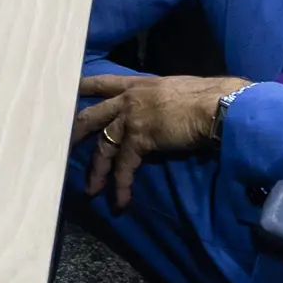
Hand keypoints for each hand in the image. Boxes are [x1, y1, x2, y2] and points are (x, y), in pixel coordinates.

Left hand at [72, 71, 246, 210]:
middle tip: (62, 148)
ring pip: (104, 146)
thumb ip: (160, 101)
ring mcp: (132, 117)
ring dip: (97, 171)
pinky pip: (125, 166)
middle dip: (75, 134)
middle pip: (92, 116)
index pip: (104, 82)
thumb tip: (162, 111)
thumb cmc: (209, 98)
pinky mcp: (140, 138)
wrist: (219, 106)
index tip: (67, 90)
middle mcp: (130, 98)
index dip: (83, 86)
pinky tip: (120, 200)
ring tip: (91, 191)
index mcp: (139, 85)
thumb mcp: (177, 91)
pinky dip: (121, 185)